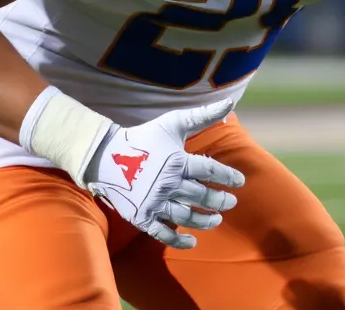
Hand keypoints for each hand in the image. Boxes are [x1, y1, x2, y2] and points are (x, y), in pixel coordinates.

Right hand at [83, 98, 244, 249]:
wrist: (105, 155)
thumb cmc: (143, 138)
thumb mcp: (172, 123)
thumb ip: (202, 115)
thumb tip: (229, 103)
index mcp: (178, 162)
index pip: (210, 170)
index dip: (228, 176)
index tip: (239, 181)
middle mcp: (169, 184)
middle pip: (202, 196)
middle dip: (220, 200)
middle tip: (231, 202)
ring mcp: (155, 203)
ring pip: (187, 217)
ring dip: (206, 220)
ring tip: (217, 219)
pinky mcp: (143, 216)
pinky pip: (163, 233)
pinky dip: (179, 240)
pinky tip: (193, 241)